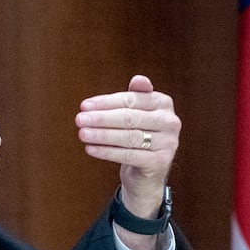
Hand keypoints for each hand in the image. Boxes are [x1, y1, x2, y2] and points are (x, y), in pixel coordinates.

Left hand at [75, 75, 180, 219]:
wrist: (146, 170)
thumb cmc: (137, 135)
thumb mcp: (135, 113)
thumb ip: (133, 96)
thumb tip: (138, 79)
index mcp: (163, 103)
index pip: (131, 99)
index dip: (105, 102)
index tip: (84, 106)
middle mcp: (170, 122)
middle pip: (129, 118)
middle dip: (101, 118)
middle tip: (79, 119)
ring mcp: (168, 143)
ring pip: (129, 137)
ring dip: (101, 135)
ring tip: (82, 133)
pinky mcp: (160, 162)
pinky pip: (129, 155)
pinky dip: (107, 151)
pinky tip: (90, 149)